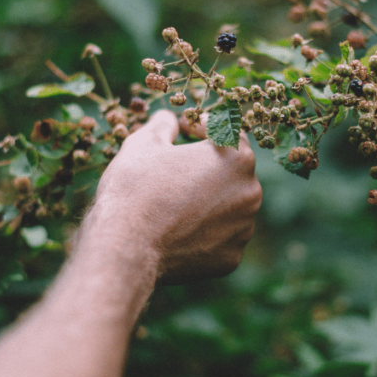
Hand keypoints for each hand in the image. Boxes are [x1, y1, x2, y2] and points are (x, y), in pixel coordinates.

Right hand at [79, 110, 261, 283]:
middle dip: (208, 165)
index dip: (203, 127)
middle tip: (177, 167)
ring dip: (209, 200)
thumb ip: (163, 124)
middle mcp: (250, 192)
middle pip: (232, 171)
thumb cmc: (135, 188)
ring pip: (229, 206)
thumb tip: (169, 119)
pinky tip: (179, 230)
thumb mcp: (144, 143)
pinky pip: (221, 238)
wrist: (126, 247)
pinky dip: (205, 232)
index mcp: (237, 158)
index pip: (228, 132)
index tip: (184, 130)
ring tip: (175, 202)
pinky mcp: (232, 258)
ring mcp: (243, 228)